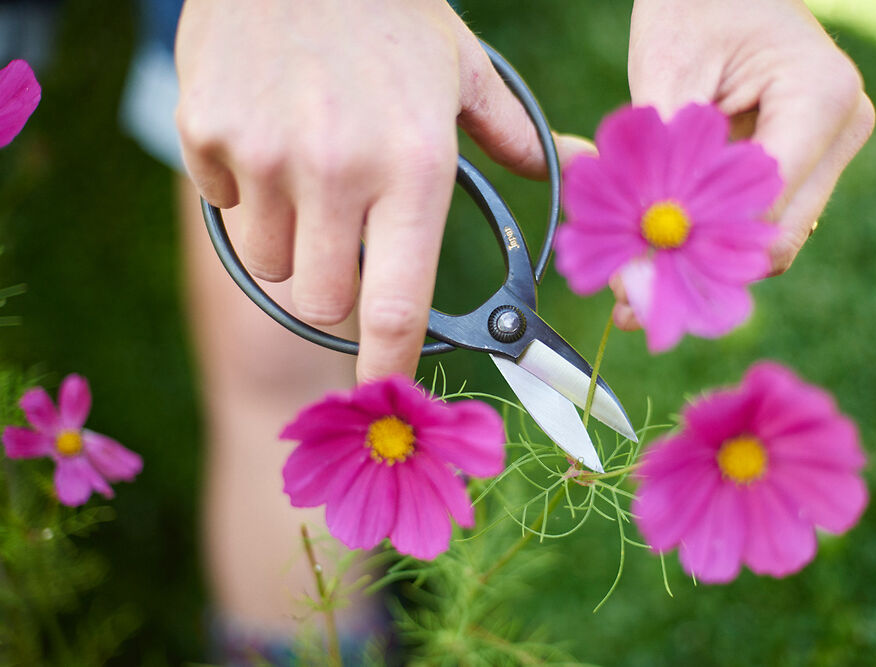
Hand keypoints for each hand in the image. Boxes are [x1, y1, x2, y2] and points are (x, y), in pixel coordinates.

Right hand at [176, 0, 589, 380]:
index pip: (397, 306)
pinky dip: (244, 191)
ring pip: (270, 263)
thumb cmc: (388, 12)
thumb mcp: (463, 69)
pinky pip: (224, 207)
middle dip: (337, 288)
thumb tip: (575, 163)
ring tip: (308, 169)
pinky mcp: (208, 134)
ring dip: (291, 240)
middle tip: (346, 235)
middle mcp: (340, 170)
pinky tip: (268, 133)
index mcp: (415, 165)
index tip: (385, 397)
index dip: (389, 368)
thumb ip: (512, 135)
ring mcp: (266, 154)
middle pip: (323, 301)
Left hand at [614, 0, 874, 329]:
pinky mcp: (805, 164)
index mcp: (820, 99)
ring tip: (631, 284)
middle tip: (627, 303)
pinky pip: (759, 222)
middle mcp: (840, 132)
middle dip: (699, 274)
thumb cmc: (693, 5)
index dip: (700, 253)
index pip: (767, 208)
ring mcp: (828, 151)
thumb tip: (642, 258)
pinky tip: (657, 255)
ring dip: (702, 265)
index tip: (634, 282)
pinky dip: (710, 243)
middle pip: (775, 239)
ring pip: (769, 241)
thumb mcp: (665, 73)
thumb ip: (659, 165)